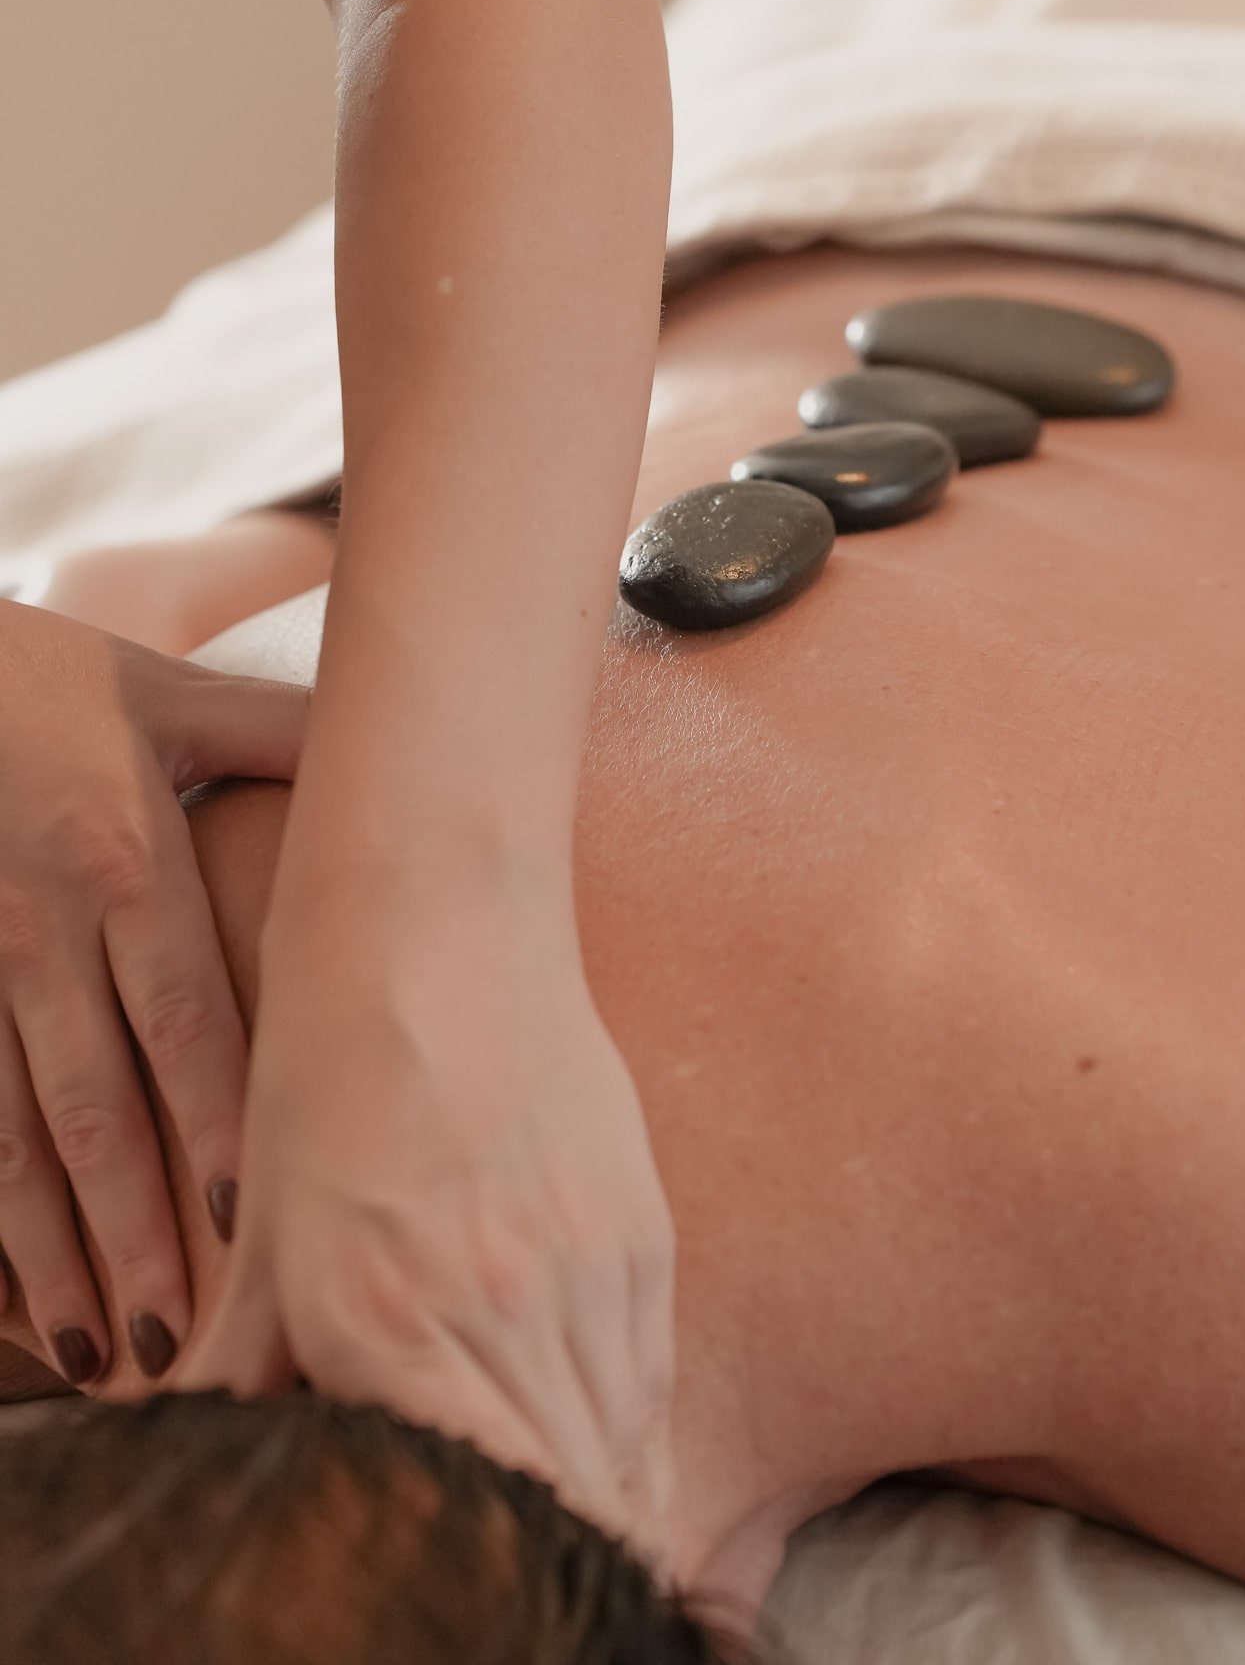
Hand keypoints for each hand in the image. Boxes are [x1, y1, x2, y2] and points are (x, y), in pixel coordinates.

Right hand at [0, 600, 308, 1388]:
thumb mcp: (169, 694)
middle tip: (170, 1345)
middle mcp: (42, 924)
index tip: (244, 1224)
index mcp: (125, 859)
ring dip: (43, 1249)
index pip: (180, 1013)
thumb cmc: (51, 680)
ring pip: (4, 1130)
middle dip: (129, 1230)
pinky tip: (0, 1296)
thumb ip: (281, 731)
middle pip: (90, 1100)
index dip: (212, 1121)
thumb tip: (413, 749)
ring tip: (87, 1353)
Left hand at [178, 882, 677, 1560]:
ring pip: (624, 1445)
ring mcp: (593, 1269)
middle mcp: (509, 1316)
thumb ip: (243, 1364)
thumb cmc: (331, 1066)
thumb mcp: (268, 1228)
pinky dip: (629, 1422)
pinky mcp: (642, 1224)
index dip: (503, 1570)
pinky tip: (602, 1433)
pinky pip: (650, 1369)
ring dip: (602, 1499)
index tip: (490, 1582)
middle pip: (574, 1501)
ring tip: (574, 1534)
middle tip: (527, 1570)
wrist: (441, 927)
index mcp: (395, 1334)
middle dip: (556, 1549)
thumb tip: (192, 1433)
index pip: (494, 1516)